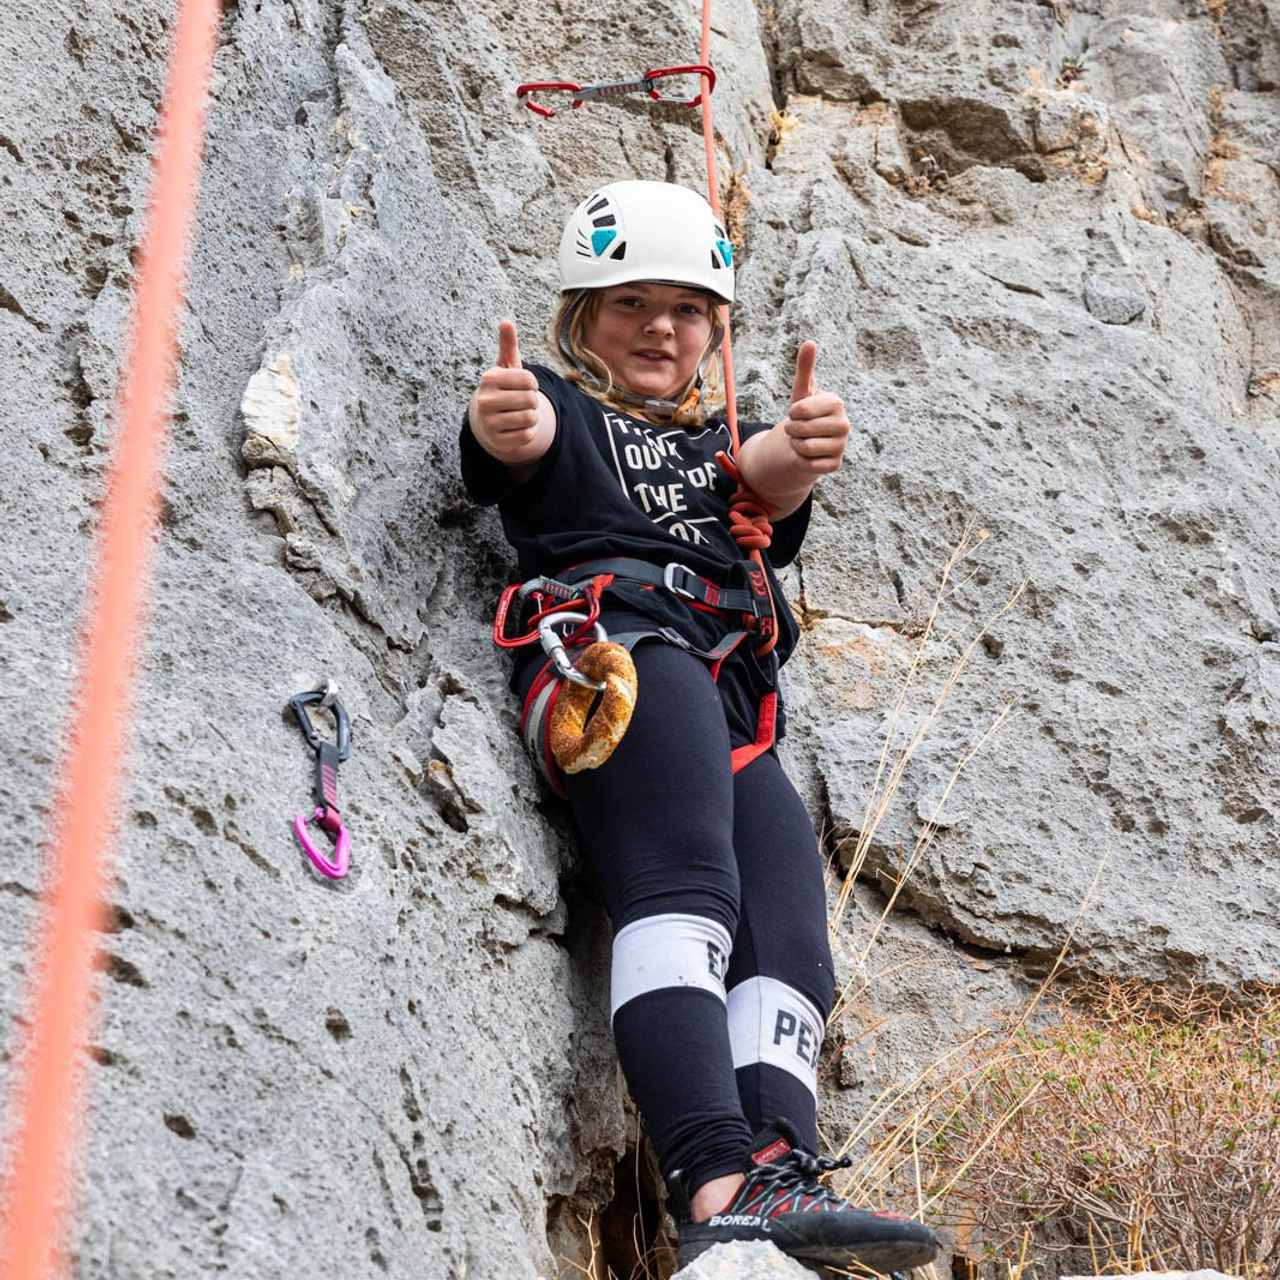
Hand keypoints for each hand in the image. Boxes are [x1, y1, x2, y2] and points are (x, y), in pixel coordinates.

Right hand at [468, 320, 546, 464]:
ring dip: (531, 417)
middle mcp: (484, 400)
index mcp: (488, 378)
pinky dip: (527, 432)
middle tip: (521, 402)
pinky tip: (516, 428)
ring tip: (518, 414)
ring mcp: (489, 423)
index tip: (522, 386)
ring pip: (530, 418)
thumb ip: (508, 344)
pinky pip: (527, 435)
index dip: (532, 384)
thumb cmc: (502, 388)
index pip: (529, 379)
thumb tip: (506, 321)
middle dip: (532, 401)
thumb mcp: (505, 366)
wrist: (489, 420)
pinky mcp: (497, 442)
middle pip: (531, 400)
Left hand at [779, 341, 848, 474]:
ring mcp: (842, 446)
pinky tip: (808, 455)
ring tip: (802, 440)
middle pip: (801, 429)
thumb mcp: (801, 392)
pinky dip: (801, 460)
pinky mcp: (835, 465)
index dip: (792, 413)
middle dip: (791, 430)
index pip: (802, 410)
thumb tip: (809, 342)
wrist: (806, 442)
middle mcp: (844, 424)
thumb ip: (805, 368)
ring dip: (795, 445)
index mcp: (836, 403)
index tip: (796, 412)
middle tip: (797, 428)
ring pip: (804, 447)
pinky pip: (808, 464)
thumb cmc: (804, 414)